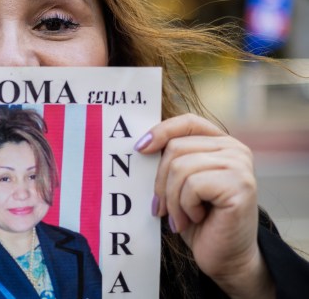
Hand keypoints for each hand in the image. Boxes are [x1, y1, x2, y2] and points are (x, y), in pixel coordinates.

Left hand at [135, 113, 274, 298]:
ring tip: (180, 217)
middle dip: (160, 181)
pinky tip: (196, 219)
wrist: (225, 258)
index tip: (139, 149)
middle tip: (163, 208)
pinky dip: (185, 207)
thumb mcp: (180, 183)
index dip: (161, 131)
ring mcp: (240, 166)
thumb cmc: (198, 220)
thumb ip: (171, 160)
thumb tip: (140, 144)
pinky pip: (193, 185)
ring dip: (172, 199)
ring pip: (180, 167)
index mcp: (220, 143)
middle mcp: (235, 149)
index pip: (187, 122)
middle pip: (176, 147)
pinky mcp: (241, 185)